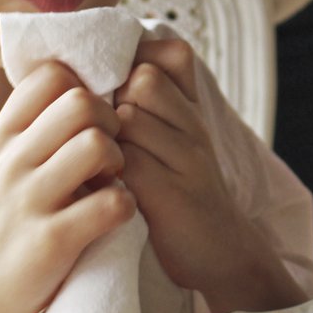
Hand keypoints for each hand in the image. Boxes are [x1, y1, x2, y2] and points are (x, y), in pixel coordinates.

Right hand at [0, 59, 135, 312]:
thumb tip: (74, 90)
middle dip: (109, 122)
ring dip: (119, 162)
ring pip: (97, 144)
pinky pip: (112, 202)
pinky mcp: (52, 240)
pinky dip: (125, 205)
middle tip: (109, 153)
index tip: (88, 120)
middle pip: (81, 102)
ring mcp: (29, 200)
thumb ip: (27, 131)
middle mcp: (11, 161)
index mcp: (1, 138)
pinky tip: (113, 215)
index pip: (49, 75)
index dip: (82, 88)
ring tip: (110, 183)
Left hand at [115, 38, 304, 312]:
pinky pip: (127, 163)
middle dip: (110, 101)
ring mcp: (188, 159)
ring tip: (94, 162)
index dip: (124, 71)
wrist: (223, 254)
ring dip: (103, 136)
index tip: (107, 101)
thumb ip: (148, 106)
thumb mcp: (174, 139)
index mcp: (192, 109)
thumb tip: (90, 76)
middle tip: (97, 134)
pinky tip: (97, 187)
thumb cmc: (181, 192)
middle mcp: (194, 126)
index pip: (160, 57)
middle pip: (140, 80)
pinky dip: (103, 171)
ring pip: (130, 117)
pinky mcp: (173, 195)